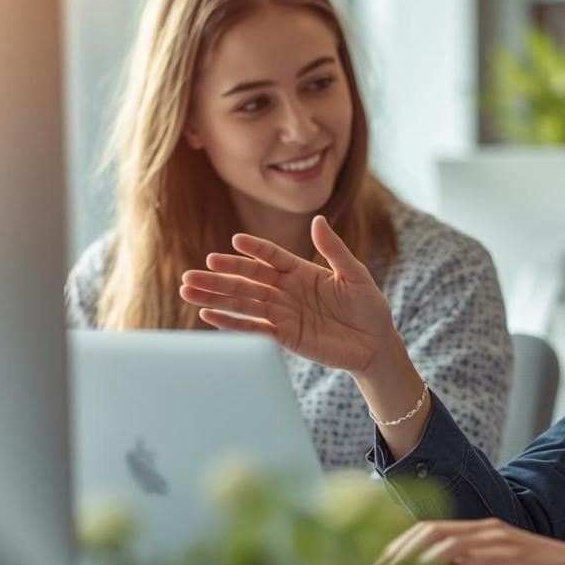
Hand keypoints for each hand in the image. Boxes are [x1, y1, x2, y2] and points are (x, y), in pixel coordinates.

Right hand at [180, 215, 396, 372]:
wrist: (377, 344)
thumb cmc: (369, 307)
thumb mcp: (355, 274)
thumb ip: (334, 249)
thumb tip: (317, 220)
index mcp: (301, 271)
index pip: (271, 257)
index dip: (254, 250)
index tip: (235, 241)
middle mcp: (286, 291)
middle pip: (247, 280)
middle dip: (220, 276)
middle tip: (192, 272)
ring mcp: (283, 313)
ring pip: (243, 303)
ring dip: (216, 297)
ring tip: (188, 290)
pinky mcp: (284, 336)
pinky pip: (253, 327)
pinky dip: (230, 322)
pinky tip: (208, 314)